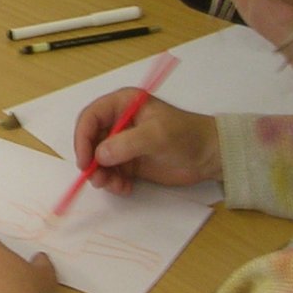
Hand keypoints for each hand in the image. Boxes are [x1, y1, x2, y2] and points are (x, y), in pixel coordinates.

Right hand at [73, 91, 220, 196]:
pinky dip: (113, 182)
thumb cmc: (186, 136)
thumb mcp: (157, 135)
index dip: (82, 138)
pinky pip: (111, 172)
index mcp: (122, 104)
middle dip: (91, 161)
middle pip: (90, 140)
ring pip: (98, 160)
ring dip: (102, 175)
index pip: (90, 117)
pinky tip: (125, 188)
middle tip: (98, 179)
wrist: (210, 156)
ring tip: (116, 186)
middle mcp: (118, 122)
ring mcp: (123, 143)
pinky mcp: (129, 162)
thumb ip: (126, 144)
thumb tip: (99, 156)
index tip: (84, 160)